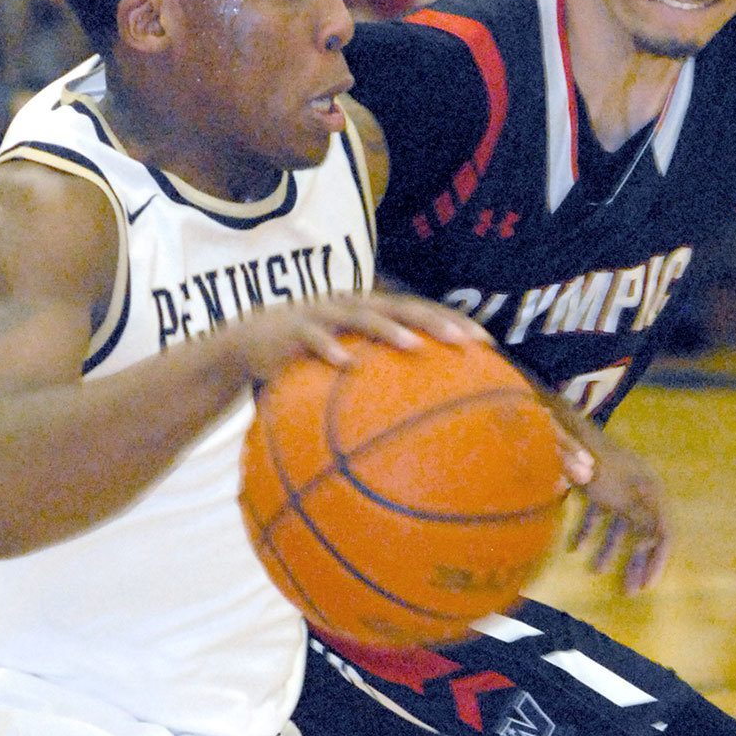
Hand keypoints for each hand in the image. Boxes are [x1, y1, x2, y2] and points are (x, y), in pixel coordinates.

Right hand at [231, 293, 492, 384]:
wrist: (246, 344)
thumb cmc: (308, 361)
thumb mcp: (345, 369)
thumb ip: (378, 386)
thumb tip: (422, 429)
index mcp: (372, 313)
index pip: (422, 312)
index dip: (455, 322)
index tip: (489, 344)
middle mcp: (354, 306)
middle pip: (403, 307)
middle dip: (436, 322)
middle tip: (465, 342)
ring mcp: (324, 314)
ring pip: (362, 316)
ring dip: (389, 330)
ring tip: (415, 346)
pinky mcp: (293, 329)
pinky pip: (314, 338)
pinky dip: (330, 348)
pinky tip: (346, 364)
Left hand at [562, 414, 670, 594]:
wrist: (570, 434)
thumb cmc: (599, 466)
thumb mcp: (622, 497)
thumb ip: (640, 519)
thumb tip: (656, 543)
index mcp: (652, 493)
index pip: (664, 533)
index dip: (658, 561)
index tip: (648, 586)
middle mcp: (639, 492)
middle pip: (643, 533)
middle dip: (635, 562)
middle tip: (629, 591)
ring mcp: (618, 489)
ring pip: (618, 526)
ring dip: (608, 549)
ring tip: (595, 571)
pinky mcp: (597, 487)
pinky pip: (597, 515)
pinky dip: (587, 531)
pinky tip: (574, 548)